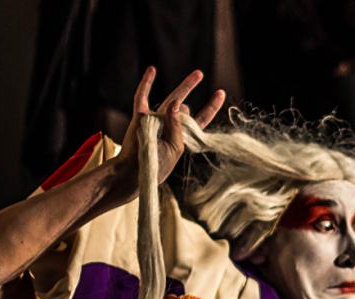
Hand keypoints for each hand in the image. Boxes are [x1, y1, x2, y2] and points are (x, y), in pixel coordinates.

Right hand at [115, 67, 225, 187]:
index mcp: (182, 136)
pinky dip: (146, 83)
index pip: (200, 119)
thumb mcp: (176, 148)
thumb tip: (177, 103)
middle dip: (190, 87)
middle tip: (199, 72)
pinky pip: (143, 97)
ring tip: (188, 86)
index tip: (220, 92)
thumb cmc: (157, 164)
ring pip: (170, 100)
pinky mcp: (141, 116)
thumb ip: (178, 126)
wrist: (134, 171)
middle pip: (184, 105)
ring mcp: (155, 119)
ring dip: (181, 91)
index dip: (210, 106)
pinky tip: (152, 70)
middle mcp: (170, 125)